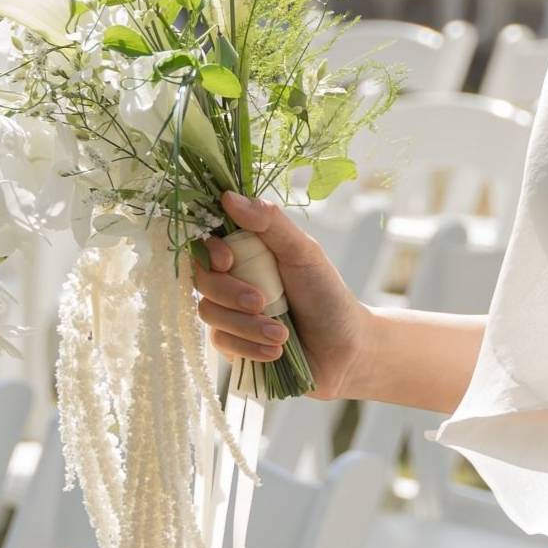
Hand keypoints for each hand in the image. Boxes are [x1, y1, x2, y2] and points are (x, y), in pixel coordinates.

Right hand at [195, 191, 373, 400]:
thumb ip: (271, 224)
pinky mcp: (234, 344)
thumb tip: (230, 196)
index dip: (208, 251)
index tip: (227, 260)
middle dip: (230, 293)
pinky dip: (248, 348)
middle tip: (261, 302)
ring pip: (210, 313)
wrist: (345, 347)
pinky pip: (222, 342)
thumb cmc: (327, 294)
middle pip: (202, 279)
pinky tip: (275, 351)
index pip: (207, 243)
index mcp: (247, 251)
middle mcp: (233, 279)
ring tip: (281, 334)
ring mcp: (230, 313)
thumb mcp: (304, 253)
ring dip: (246, 325)